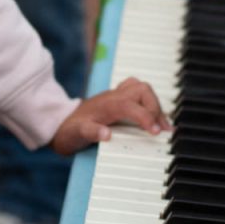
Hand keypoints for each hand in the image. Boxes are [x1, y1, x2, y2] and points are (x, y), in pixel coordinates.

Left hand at [51, 76, 170, 155]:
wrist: (61, 124)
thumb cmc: (70, 130)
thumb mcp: (77, 134)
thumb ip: (91, 132)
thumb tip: (106, 135)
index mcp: (107, 104)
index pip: (132, 105)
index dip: (146, 117)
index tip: (155, 132)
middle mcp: (114, 96)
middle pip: (142, 89)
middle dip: (155, 107)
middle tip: (161, 129)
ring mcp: (117, 96)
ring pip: (143, 88)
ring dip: (155, 104)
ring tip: (164, 125)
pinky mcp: (119, 99)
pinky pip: (139, 94)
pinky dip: (151, 104)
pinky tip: (156, 119)